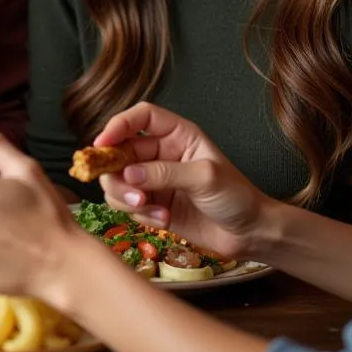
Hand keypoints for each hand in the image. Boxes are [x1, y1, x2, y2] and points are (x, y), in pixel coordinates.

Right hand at [96, 102, 270, 260]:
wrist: (250, 234)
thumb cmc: (236, 197)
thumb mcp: (205, 178)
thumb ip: (166, 173)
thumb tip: (129, 175)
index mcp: (177, 135)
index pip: (140, 117)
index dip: (118, 125)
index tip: (102, 145)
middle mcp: (160, 153)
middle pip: (120, 151)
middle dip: (117, 173)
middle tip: (132, 195)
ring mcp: (154, 179)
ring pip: (117, 180)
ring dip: (126, 197)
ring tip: (149, 210)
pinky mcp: (151, 204)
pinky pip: (127, 204)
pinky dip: (138, 215)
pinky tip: (163, 222)